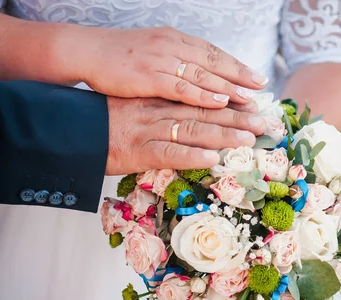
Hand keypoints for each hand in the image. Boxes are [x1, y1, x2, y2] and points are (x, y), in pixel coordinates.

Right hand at [64, 26, 267, 107]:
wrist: (87, 51)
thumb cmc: (119, 56)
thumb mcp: (152, 52)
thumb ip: (175, 61)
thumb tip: (197, 76)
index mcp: (174, 40)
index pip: (212, 53)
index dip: (235, 65)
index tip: (256, 77)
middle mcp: (172, 47)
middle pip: (213, 63)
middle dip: (240, 76)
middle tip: (261, 88)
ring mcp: (161, 61)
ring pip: (202, 76)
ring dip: (227, 89)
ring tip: (248, 100)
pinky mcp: (148, 77)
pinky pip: (181, 88)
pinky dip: (202, 96)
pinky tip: (219, 103)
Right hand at [105, 97, 267, 174]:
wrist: (76, 129)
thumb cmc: (108, 120)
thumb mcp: (139, 108)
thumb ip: (165, 111)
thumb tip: (192, 118)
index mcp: (162, 100)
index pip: (202, 99)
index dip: (230, 103)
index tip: (254, 105)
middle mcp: (161, 111)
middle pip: (205, 113)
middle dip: (237, 118)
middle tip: (264, 123)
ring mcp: (151, 130)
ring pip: (193, 130)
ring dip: (223, 135)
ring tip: (248, 140)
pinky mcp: (139, 150)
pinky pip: (169, 154)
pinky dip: (191, 156)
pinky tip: (212, 159)